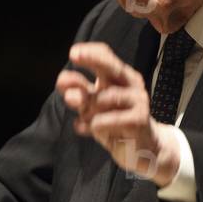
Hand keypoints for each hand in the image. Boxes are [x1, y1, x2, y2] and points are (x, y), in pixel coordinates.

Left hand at [56, 42, 179, 186]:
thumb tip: (62, 80)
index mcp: (120, 76)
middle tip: (73, 56)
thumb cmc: (114, 122)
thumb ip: (79, 91)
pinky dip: (92, 126)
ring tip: (85, 118)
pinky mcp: (139, 120)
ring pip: (102, 99)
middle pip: (111, 66)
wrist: (140, 149)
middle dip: (92, 59)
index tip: (73, 53)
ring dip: (87, 110)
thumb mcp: (92, 105)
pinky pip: (104, 121)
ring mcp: (138, 101)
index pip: (106, 56)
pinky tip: (88, 129)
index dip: (89, 53)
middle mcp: (131, 84)